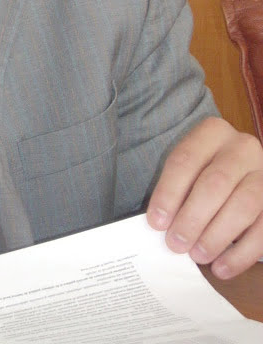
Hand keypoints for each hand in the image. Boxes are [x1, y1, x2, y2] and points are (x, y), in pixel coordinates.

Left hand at [147, 116, 262, 277]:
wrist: (241, 173)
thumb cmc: (204, 172)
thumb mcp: (189, 167)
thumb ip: (177, 189)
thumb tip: (161, 226)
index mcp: (212, 132)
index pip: (185, 160)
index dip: (169, 193)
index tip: (156, 223)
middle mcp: (242, 147)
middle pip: (215, 183)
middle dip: (193, 218)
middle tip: (176, 244)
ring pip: (243, 205)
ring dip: (217, 236)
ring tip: (197, 256)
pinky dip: (241, 253)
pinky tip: (222, 268)